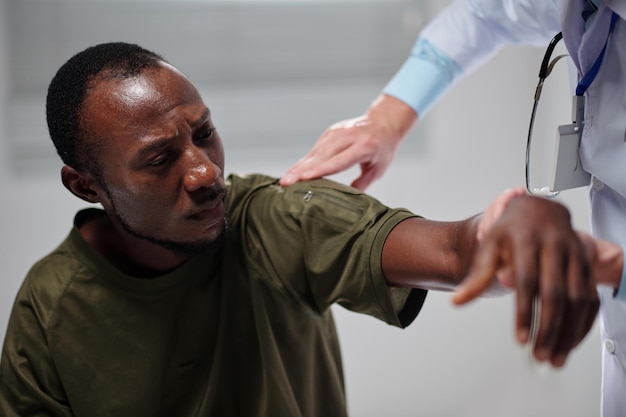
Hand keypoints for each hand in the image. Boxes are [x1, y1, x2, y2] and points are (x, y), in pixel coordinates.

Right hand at [280, 95, 415, 190]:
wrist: (383, 122)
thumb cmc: (383, 148)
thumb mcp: (378, 168)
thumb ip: (362, 184)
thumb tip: (346, 201)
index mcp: (364, 147)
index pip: (338, 160)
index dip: (320, 169)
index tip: (304, 177)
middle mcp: (347, 137)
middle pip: (321, 156)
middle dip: (301, 170)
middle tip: (286, 183)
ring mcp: (336, 133)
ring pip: (314, 153)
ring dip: (298, 167)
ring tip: (285, 180)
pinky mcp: (329, 133)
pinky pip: (314, 150)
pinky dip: (303, 161)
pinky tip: (293, 172)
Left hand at [453, 191, 598, 366]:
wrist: (540, 208)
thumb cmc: (511, 229)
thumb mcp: (488, 245)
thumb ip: (477, 276)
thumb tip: (458, 301)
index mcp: (526, 238)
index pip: (526, 280)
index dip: (524, 311)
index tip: (520, 338)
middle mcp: (555, 245)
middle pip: (555, 293)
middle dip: (547, 328)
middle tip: (537, 354)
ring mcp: (575, 255)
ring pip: (578, 299)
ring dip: (567, 332)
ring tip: (553, 356)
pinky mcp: (587, 265)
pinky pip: (591, 299)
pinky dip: (582, 324)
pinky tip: (568, 343)